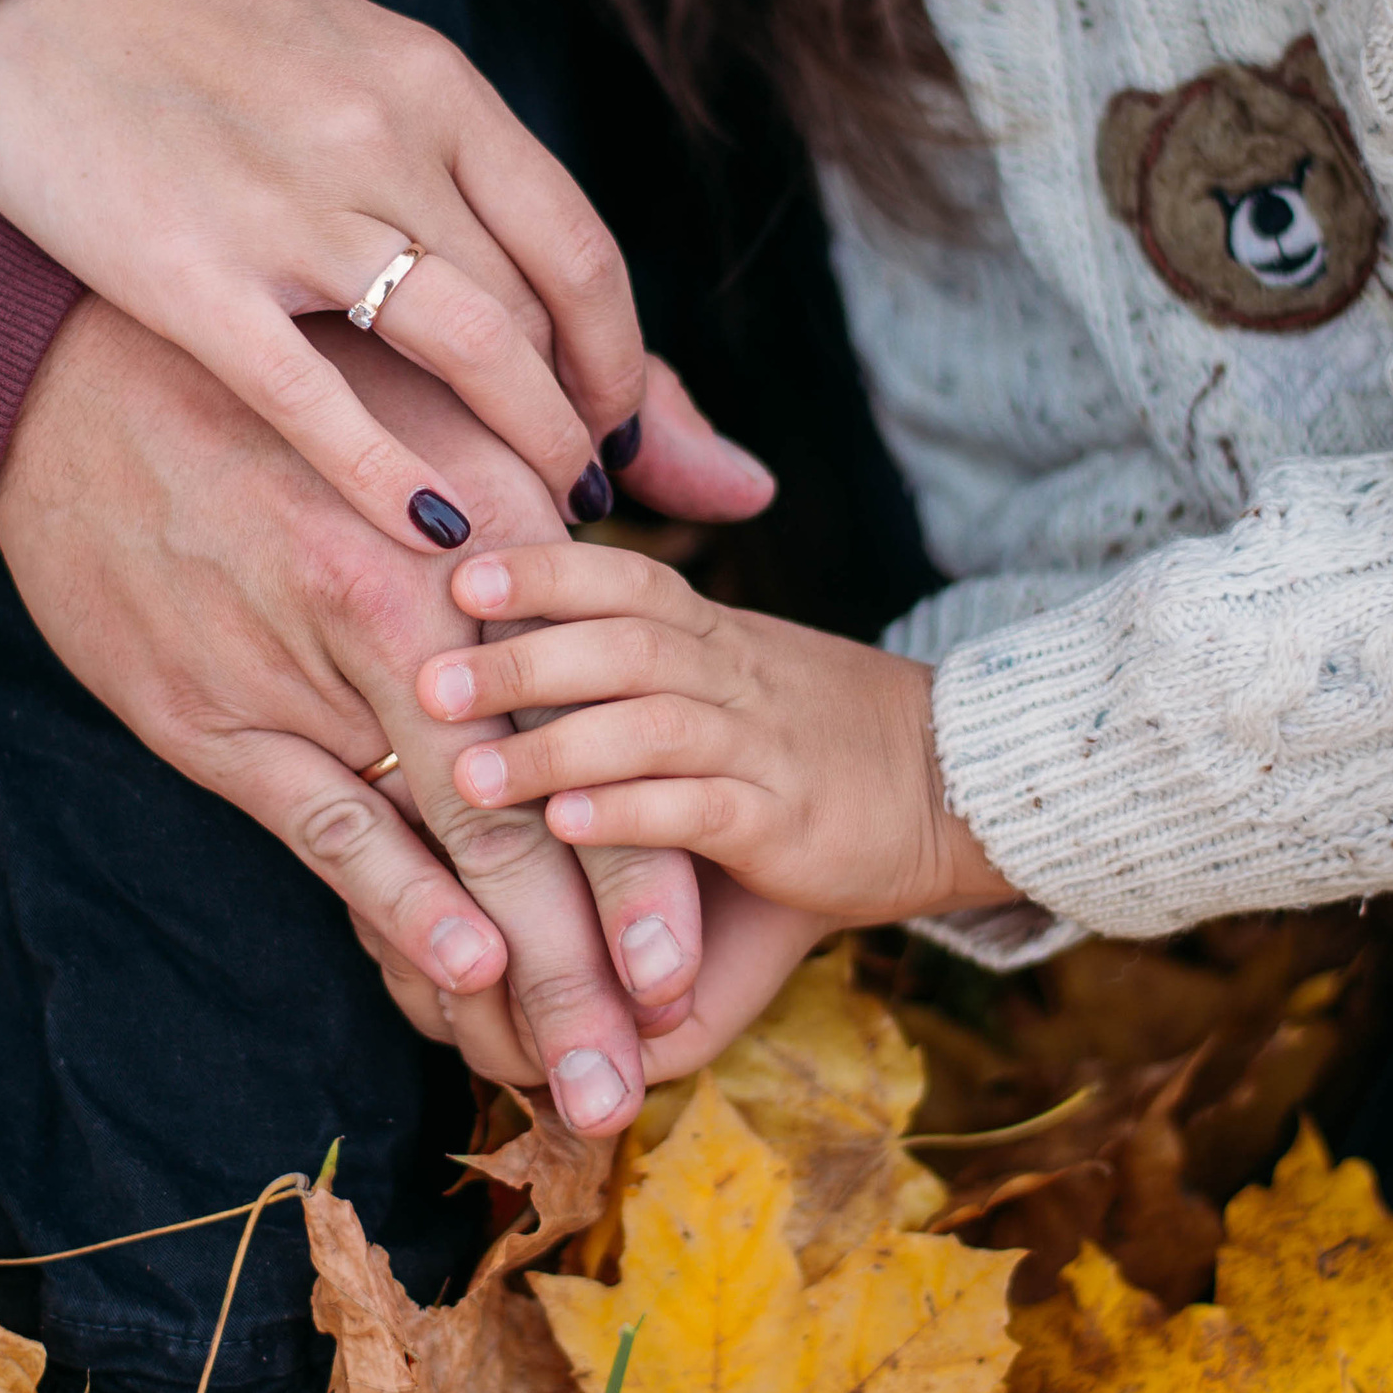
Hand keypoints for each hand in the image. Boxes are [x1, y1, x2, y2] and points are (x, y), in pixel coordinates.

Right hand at [0, 0, 696, 551]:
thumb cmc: (207, 44)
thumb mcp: (360, 69)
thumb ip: (461, 172)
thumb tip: (533, 248)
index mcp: (436, 88)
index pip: (578, 251)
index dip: (618, 359)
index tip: (610, 426)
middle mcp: (387, 139)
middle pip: (535, 311)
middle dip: (577, 420)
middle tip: (580, 494)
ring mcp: (292, 206)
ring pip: (469, 347)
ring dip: (528, 445)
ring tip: (540, 521)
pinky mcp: (193, 273)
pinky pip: (321, 397)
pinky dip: (392, 474)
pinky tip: (431, 528)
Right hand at [0, 298, 772, 1131]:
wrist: (77, 373)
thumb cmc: (297, 381)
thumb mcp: (459, 384)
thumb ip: (625, 436)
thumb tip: (751, 494)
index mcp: (499, 516)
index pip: (610, 716)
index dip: (663, 854)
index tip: (696, 968)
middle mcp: (427, 596)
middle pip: (545, 805)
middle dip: (601, 960)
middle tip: (641, 1075)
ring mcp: (319, 656)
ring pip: (452, 836)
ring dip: (521, 977)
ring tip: (572, 1082)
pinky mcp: (217, 707)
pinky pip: (329, 821)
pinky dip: (400, 902)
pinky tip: (459, 977)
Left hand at [414, 541, 1019, 925]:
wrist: (962, 785)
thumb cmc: (821, 741)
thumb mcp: (734, 685)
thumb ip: (643, 674)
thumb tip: (523, 659)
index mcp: (715, 636)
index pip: (627, 577)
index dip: (546, 567)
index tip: (462, 569)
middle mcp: (734, 676)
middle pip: (623, 642)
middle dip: (522, 658)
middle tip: (430, 679)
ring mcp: (761, 746)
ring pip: (652, 724)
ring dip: (555, 746)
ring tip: (470, 775)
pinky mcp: (786, 822)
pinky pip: (699, 807)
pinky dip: (629, 813)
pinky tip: (566, 825)